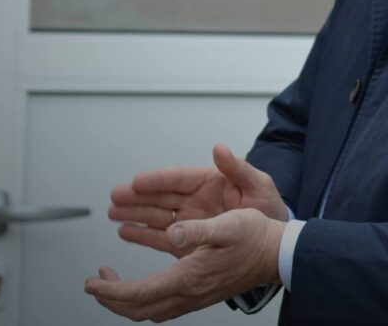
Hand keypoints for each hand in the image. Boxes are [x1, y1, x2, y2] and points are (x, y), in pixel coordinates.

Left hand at [86, 208, 284, 321]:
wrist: (277, 254)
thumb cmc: (255, 237)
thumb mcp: (228, 224)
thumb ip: (197, 229)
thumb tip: (172, 231)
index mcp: (189, 277)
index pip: (139, 293)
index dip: (111, 290)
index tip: (91, 281)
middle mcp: (189, 293)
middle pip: (139, 309)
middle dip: (111, 300)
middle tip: (96, 284)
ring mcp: (195, 297)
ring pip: (151, 311)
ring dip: (127, 301)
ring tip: (114, 284)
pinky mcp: (200, 293)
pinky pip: (164, 305)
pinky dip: (146, 298)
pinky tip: (147, 284)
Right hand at [109, 144, 286, 256]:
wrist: (274, 241)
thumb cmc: (269, 207)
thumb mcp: (259, 185)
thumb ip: (238, 168)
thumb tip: (220, 148)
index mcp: (210, 182)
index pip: (178, 178)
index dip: (157, 179)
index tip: (138, 180)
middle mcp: (195, 199)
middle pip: (161, 195)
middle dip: (137, 195)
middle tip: (116, 195)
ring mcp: (190, 219)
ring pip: (156, 214)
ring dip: (134, 212)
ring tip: (113, 211)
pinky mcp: (188, 240)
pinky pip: (161, 236)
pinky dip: (142, 233)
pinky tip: (125, 230)